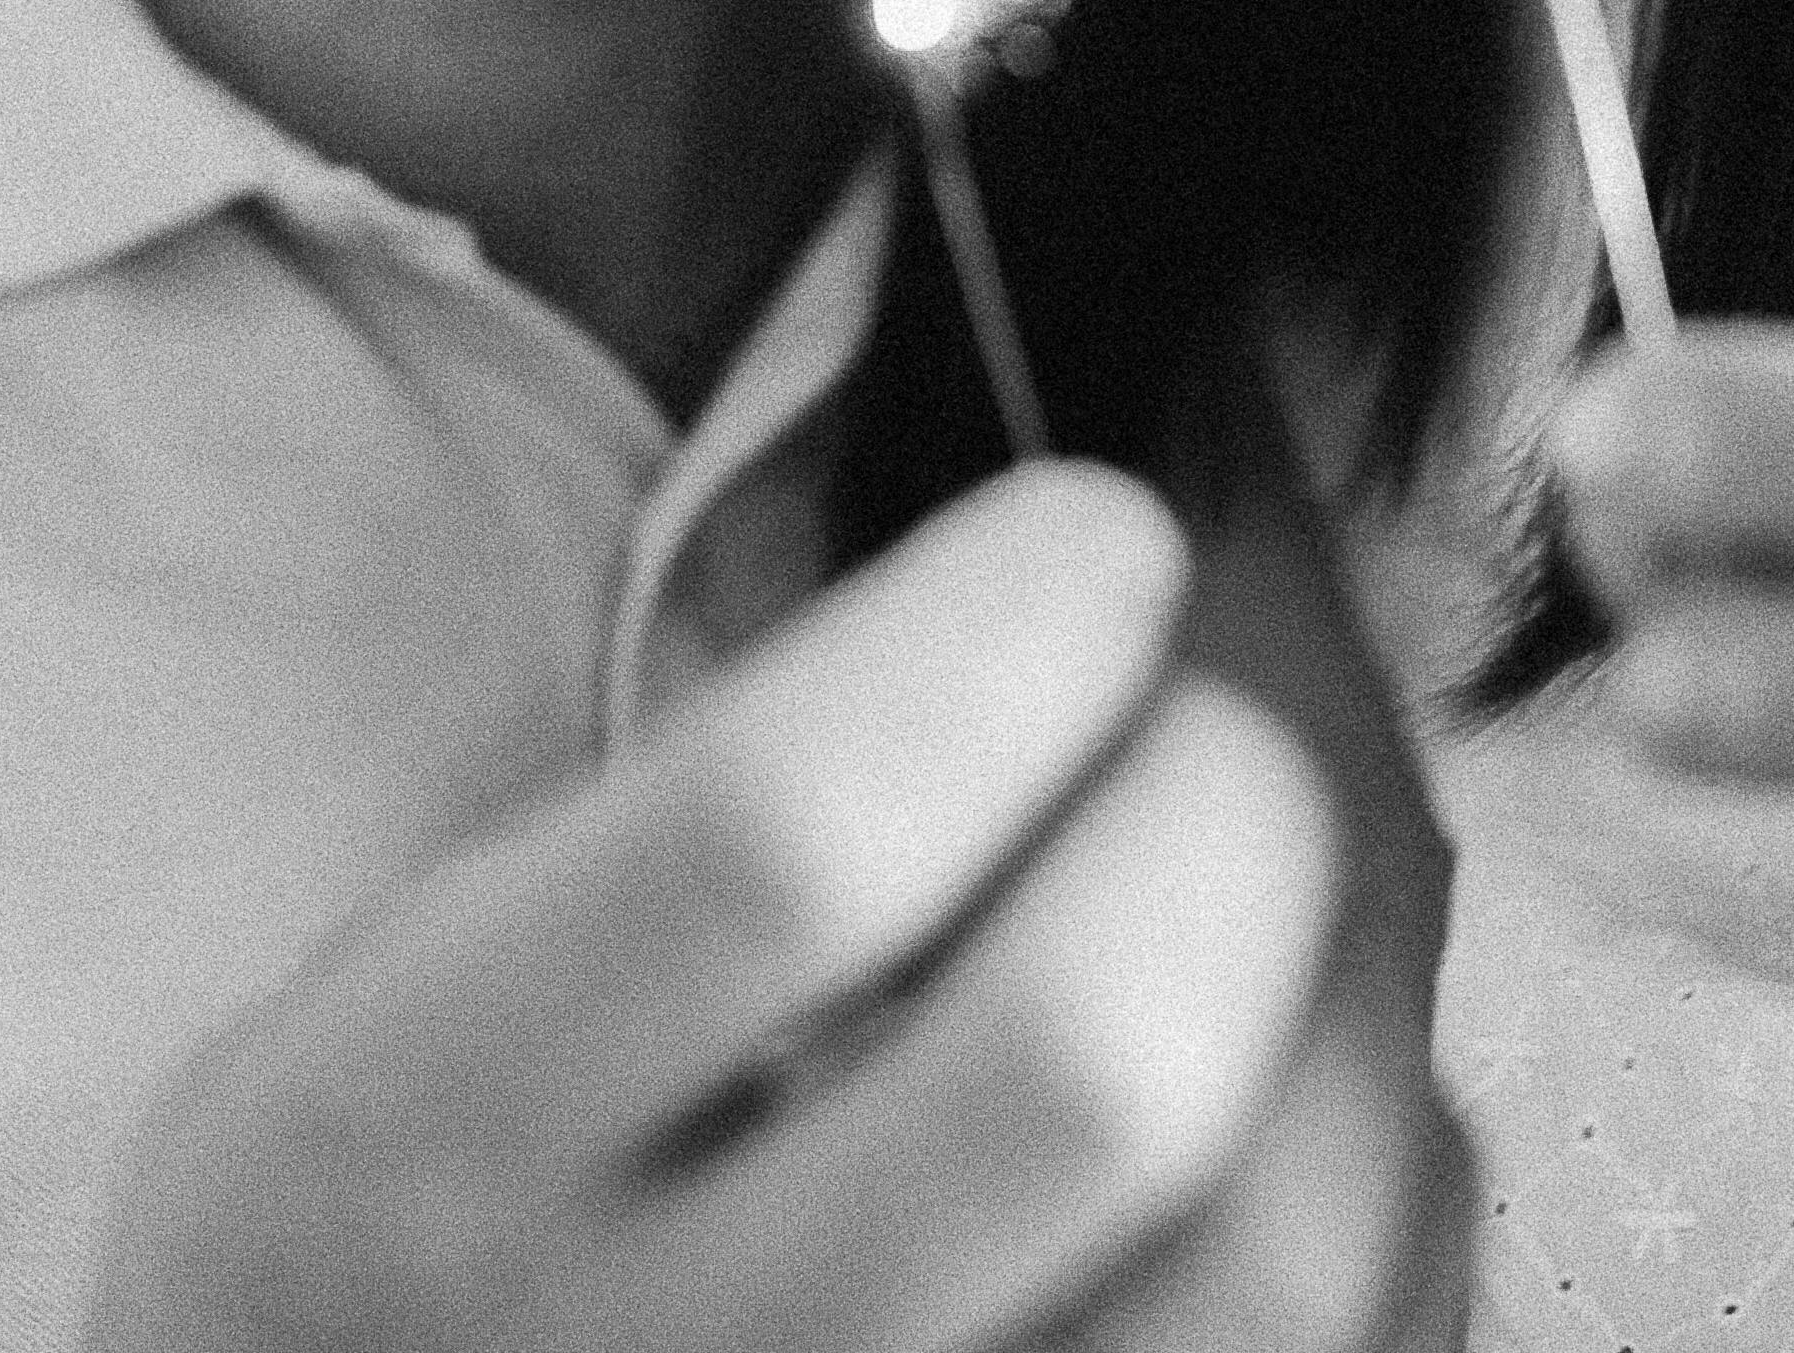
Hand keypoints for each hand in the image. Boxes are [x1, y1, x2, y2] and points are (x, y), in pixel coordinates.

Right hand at [84, 461, 1471, 1352]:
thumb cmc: (413, 1232)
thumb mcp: (393, 998)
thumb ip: (682, 799)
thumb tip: (1102, 541)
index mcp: (411, 1137)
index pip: (782, 831)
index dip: (1006, 627)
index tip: (1096, 528)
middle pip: (1096, 1062)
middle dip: (1238, 789)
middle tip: (1221, 699)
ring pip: (1287, 1265)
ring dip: (1367, 990)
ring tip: (1300, 881)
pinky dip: (1399, 1188)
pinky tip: (1314, 1096)